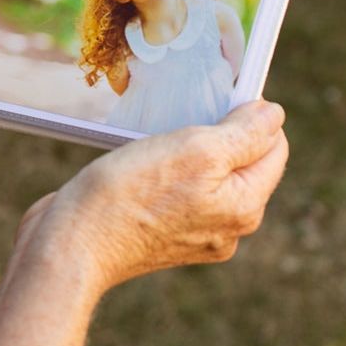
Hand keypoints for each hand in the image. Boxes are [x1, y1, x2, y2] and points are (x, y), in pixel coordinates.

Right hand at [38, 100, 289, 293]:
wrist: (72, 245)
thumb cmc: (129, 195)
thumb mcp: (195, 151)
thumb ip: (243, 133)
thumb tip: (274, 114)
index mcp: (245, 206)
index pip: (273, 147)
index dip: (248, 115)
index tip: (210, 101)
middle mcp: (228, 226)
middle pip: (242, 161)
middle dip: (216, 134)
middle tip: (177, 124)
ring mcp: (195, 233)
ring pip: (207, 174)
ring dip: (185, 150)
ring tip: (152, 144)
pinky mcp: (163, 233)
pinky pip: (179, 189)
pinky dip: (164, 170)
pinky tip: (137, 165)